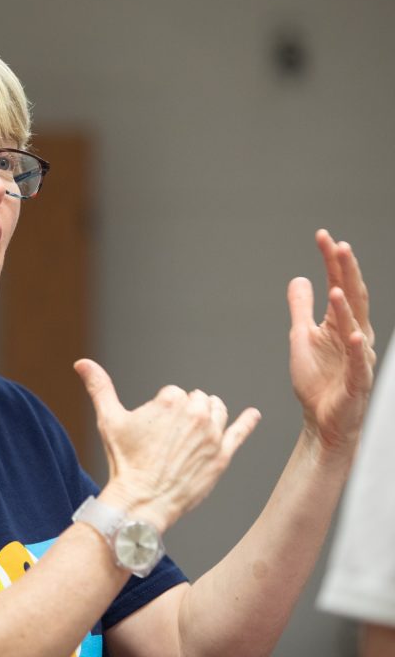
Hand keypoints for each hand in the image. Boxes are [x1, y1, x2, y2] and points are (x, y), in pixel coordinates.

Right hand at [75, 359, 260, 531]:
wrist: (141, 502)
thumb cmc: (124, 461)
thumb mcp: (109, 419)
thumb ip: (99, 386)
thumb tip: (81, 362)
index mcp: (171, 400)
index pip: (174, 393)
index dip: (161, 412)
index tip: (152, 432)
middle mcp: (196, 413)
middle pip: (196, 399)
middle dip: (184, 413)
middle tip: (167, 438)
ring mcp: (212, 435)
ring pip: (216, 411)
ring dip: (207, 415)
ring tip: (191, 433)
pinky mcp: (222, 456)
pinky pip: (240, 432)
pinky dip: (247, 422)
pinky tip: (254, 415)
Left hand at [288, 229, 375, 453]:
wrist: (321, 420)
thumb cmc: (317, 379)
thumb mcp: (301, 336)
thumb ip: (301, 308)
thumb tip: (299, 279)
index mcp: (339, 323)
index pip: (339, 284)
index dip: (332, 261)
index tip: (323, 236)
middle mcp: (353, 335)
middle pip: (352, 298)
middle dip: (346, 272)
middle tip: (339, 245)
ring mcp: (357, 358)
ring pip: (354, 326)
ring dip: (346, 307)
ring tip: (337, 286)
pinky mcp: (356, 381)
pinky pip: (358, 362)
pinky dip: (355, 347)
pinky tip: (352, 332)